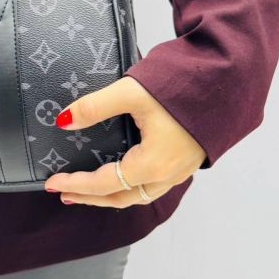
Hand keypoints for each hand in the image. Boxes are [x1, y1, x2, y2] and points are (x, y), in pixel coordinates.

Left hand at [44, 76, 206, 206]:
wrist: (225, 80)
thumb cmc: (181, 87)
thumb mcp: (130, 93)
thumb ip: (94, 107)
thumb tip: (64, 121)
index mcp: (152, 164)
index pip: (104, 184)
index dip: (76, 184)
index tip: (53, 182)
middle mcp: (167, 175)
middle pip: (121, 197)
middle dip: (90, 198)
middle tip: (64, 192)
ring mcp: (179, 171)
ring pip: (139, 195)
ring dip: (110, 195)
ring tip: (87, 191)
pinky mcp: (186, 161)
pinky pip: (153, 185)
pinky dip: (130, 186)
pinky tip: (121, 177)